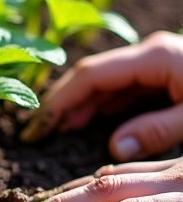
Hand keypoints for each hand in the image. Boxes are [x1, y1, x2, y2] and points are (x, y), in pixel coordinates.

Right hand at [22, 31, 182, 160]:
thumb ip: (157, 131)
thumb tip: (114, 149)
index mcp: (154, 56)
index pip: (90, 76)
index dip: (58, 102)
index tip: (36, 131)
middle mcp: (150, 52)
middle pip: (91, 75)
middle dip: (60, 103)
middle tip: (35, 134)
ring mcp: (157, 60)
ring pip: (106, 82)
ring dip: (79, 105)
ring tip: (55, 132)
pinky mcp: (166, 72)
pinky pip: (124, 88)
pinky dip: (101, 106)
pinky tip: (88, 123)